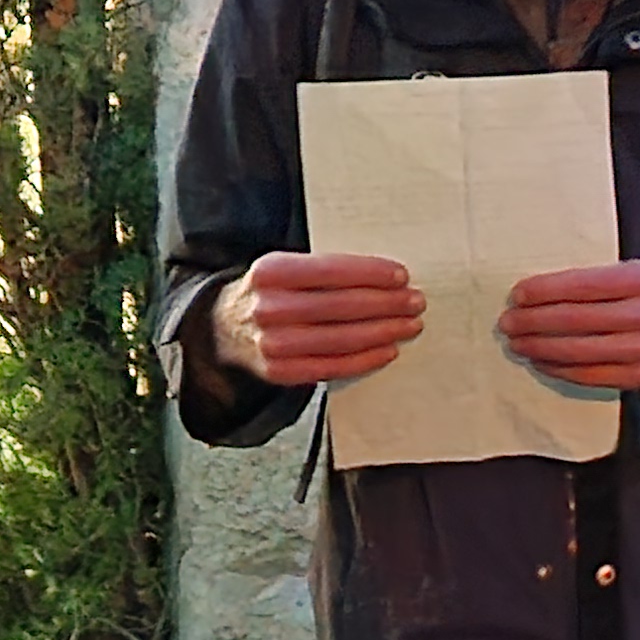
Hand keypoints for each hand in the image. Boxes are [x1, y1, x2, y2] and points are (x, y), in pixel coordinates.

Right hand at [212, 252, 421, 386]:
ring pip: (342, 338)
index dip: (371, 274)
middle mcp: (269, 307)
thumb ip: (323, 271)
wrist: (223, 328)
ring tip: (409, 325)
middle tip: (416, 302)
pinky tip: (388, 349)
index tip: (402, 276)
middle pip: (342, 306)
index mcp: (271, 271)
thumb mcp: (284, 268)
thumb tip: (386, 278)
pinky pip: (333, 366)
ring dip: (384, 332)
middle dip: (386, 304)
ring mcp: (273, 343)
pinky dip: (366, 359)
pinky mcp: (280, 372)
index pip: (332, 271)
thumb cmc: (270, 292)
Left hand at [498, 262, 639, 394]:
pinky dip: (558, 369)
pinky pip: (588, 375)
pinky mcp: (638, 376)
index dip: (544, 292)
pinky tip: (540, 361)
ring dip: (540, 348)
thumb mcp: (625, 272)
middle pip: (576, 320)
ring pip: (578, 351)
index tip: (516, 296)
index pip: (582, 286)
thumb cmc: (639, 293)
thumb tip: (530, 296)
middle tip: (508, 322)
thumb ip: (588, 280)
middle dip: (534, 322)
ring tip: (517, 343)